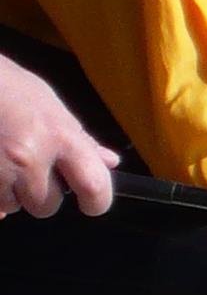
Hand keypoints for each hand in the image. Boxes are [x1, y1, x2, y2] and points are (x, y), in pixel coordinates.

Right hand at [0, 56, 113, 217]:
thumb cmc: (7, 88)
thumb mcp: (49, 106)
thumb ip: (79, 138)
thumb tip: (109, 163)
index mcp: (59, 136)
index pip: (94, 184)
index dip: (98, 201)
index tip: (93, 204)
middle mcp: (30, 156)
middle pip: (47, 205)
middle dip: (40, 195)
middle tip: (29, 170)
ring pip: (14, 206)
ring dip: (10, 193)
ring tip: (3, 160)